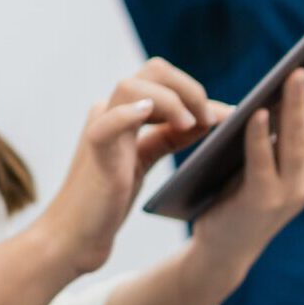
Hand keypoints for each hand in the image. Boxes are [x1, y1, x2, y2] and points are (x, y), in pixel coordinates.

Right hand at [39, 59, 214, 276]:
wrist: (76, 234)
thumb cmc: (109, 198)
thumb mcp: (145, 158)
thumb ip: (173, 134)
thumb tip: (215, 116)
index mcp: (121, 111)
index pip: (162, 78)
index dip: (196, 91)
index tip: (226, 115)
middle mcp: (108, 111)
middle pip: (152, 71)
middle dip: (190, 89)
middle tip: (210, 119)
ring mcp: (99, 128)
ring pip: (132, 85)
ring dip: (171, 100)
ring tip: (191, 125)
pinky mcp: (95, 152)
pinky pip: (108, 124)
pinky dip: (129, 114)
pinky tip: (148, 113)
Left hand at [186, 29, 303, 297]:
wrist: (228, 244)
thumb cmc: (250, 183)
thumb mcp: (280, 146)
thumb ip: (293, 117)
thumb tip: (302, 70)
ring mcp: (295, 188)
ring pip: (300, 139)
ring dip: (299, 104)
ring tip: (298, 72)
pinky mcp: (263, 200)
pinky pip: (262, 164)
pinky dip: (261, 139)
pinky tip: (255, 114)